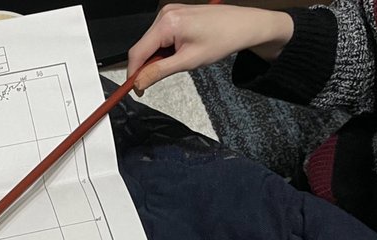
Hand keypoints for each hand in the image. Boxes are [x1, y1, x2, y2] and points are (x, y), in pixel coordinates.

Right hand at [126, 4, 294, 93]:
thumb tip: (139, 81)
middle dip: (147, 65)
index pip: (137, 52)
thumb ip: (159, 72)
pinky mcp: (174, 15)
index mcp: (167, 23)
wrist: (243, 25)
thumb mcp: (188, 61)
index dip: (133, 73)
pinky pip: (160, 36)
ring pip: (151, 43)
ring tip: (179, 61)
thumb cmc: (223, 38)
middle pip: (142, 47)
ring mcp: (169, 13)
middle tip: (158, 80)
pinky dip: (164, 49)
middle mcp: (165, 14)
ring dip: (157, 57)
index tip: (134, 89)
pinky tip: (180, 51)